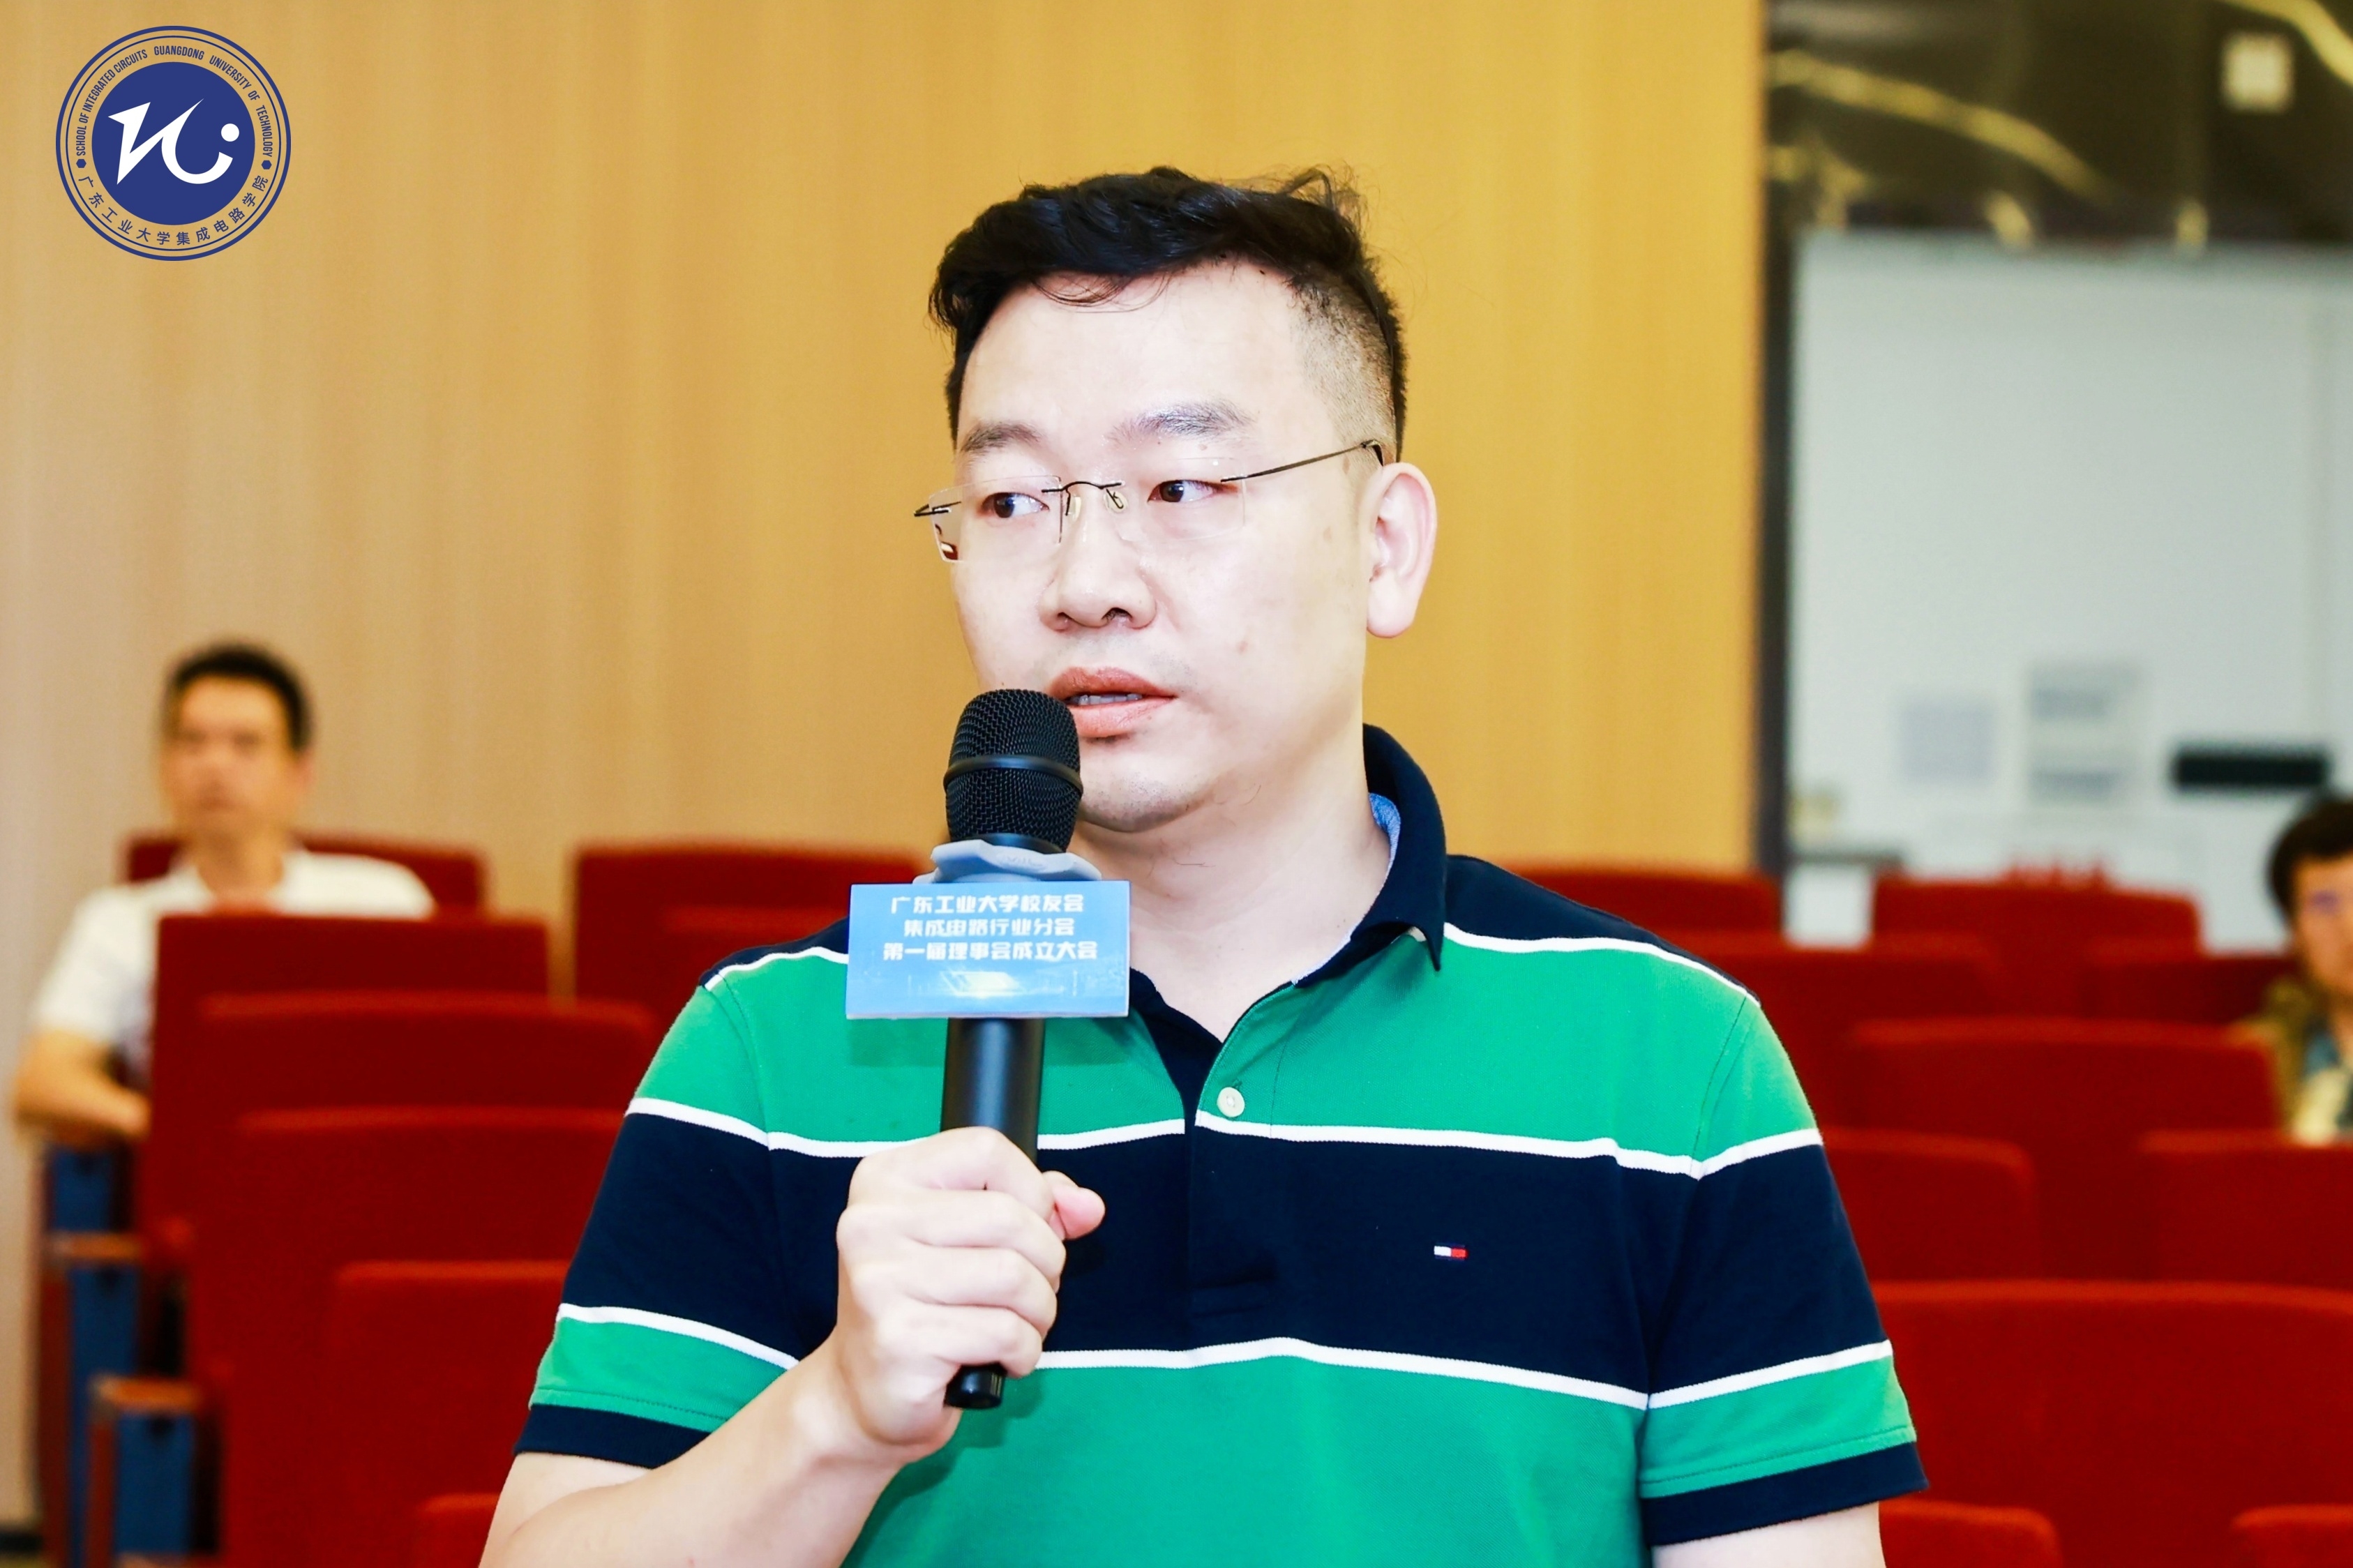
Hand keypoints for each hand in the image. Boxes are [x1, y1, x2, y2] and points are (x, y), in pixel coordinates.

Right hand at [804, 1127, 1104, 1462]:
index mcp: (885, 1178)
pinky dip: (1024, 1350)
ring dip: (1040, 1310)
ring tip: (1020, 1325)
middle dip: (1046, 1260)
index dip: (1032, 1190)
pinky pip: (1005, 1332)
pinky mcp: (899, 1339)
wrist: (864, 1392)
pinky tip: (1003, 1358)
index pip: (986, 1150)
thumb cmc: (925, 1305)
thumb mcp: (972, 1238)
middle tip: (1032, 1289)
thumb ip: (1035, 1208)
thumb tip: (1089, 1207)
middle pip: (1009, 1217)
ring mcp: (879, 1280)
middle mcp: (871, 1222)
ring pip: (1014, 1276)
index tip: (1032, 1227)